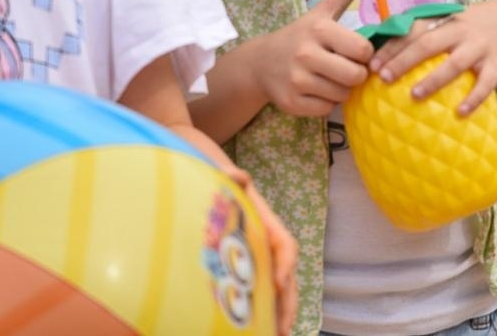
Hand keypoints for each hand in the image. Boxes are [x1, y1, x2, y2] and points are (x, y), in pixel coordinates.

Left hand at [235, 164, 299, 335]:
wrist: (209, 179)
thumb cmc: (219, 179)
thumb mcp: (225, 176)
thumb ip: (233, 177)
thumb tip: (239, 176)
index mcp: (268, 224)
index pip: (286, 246)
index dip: (286, 265)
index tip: (278, 284)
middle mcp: (269, 244)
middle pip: (286, 277)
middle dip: (288, 304)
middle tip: (283, 329)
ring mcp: (259, 258)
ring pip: (278, 290)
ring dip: (280, 314)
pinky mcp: (247, 269)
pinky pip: (261, 293)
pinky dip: (264, 313)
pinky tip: (258, 330)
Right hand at [257, 0, 373, 116]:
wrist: (261, 63)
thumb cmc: (300, 36)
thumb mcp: (322, 12)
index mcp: (319, 30)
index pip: (362, 50)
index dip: (364, 54)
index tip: (353, 51)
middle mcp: (306, 54)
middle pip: (355, 76)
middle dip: (355, 74)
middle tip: (345, 68)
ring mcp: (297, 80)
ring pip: (341, 95)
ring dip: (341, 89)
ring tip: (330, 78)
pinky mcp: (291, 103)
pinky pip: (326, 110)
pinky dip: (326, 102)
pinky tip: (317, 90)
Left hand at [366, 1, 496, 114]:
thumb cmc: (462, 32)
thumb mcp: (443, 26)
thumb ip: (416, 38)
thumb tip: (377, 60)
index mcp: (441, 21)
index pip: (412, 31)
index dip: (391, 47)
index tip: (373, 66)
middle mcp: (459, 31)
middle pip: (429, 43)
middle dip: (405, 60)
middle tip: (386, 78)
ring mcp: (479, 47)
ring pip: (455, 63)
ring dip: (434, 79)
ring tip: (415, 95)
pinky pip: (486, 83)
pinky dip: (474, 98)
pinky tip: (460, 113)